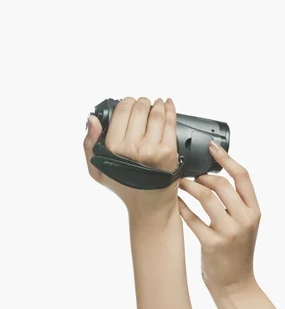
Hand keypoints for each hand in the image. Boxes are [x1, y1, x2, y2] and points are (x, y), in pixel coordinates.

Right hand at [83, 97, 179, 219]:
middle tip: (144, 103)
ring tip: (157, 103)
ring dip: (157, 104)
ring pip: (156, 114)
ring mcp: (153, 149)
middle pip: (140, 109)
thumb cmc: (125, 187)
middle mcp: (133, 147)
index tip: (130, 103)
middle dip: (142, 102)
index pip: (122, 111)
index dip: (127, 103)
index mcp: (114, 148)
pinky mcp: (169, 152)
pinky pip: (170, 124)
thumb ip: (89, 143)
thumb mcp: (97, 169)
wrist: (150, 205)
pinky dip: (170, 110)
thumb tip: (92, 119)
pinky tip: (168, 105)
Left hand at [177, 142, 260, 294]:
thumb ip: (236, 204)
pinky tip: (175, 202)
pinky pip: (192, 218)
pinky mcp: (212, 244)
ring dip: (189, 187)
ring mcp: (229, 232)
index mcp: (255, 212)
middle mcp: (245, 220)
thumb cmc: (237, 252)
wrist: (236, 284)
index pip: (243, 177)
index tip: (212, 147)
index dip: (226, 158)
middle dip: (202, 176)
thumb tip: (214, 176)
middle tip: (190, 176)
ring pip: (206, 197)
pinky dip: (181, 207)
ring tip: (180, 184)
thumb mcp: (245, 225)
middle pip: (221, 184)